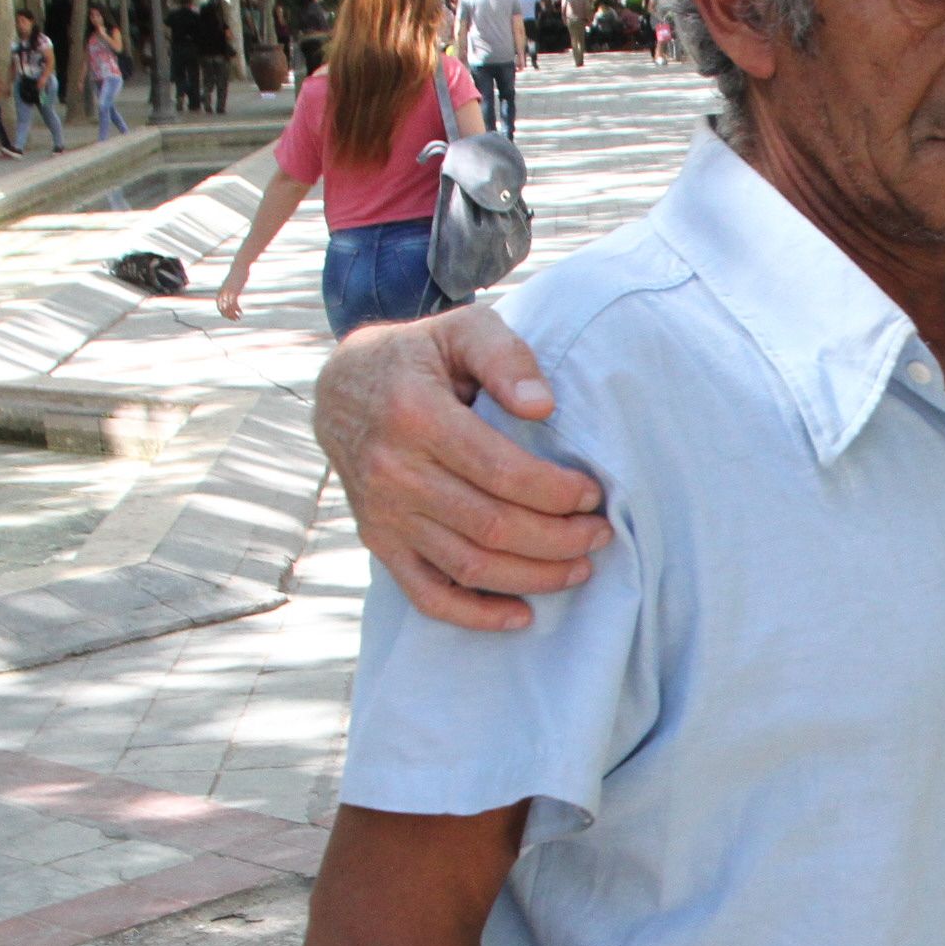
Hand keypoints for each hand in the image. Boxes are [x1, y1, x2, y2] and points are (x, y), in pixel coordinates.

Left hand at [215, 266, 247, 320]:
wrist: (239, 266)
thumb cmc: (237, 274)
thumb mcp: (231, 283)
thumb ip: (230, 289)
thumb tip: (232, 292)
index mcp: (220, 292)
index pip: (219, 307)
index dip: (224, 314)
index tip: (231, 317)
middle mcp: (222, 293)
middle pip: (222, 309)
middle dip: (228, 316)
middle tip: (236, 319)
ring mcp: (228, 293)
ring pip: (228, 308)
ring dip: (233, 315)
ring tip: (239, 318)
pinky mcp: (234, 291)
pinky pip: (233, 304)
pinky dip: (236, 310)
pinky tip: (241, 312)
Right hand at [314, 310, 611, 629]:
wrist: (343, 388)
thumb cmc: (420, 357)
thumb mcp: (462, 330)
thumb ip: (506, 356)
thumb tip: (543, 406)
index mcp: (415, 415)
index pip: (500, 471)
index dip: (555, 491)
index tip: (593, 494)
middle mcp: (392, 472)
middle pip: (491, 526)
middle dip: (558, 538)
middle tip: (601, 534)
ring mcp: (383, 515)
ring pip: (468, 566)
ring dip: (533, 576)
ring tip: (580, 567)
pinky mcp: (379, 542)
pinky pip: (427, 594)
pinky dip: (475, 616)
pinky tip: (521, 615)